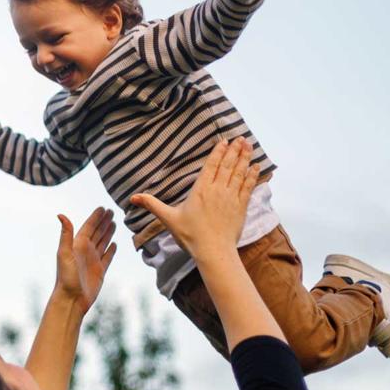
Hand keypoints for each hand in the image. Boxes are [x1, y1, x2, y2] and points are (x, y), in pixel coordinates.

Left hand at [55, 207, 116, 314]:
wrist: (71, 299)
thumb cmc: (66, 277)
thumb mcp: (64, 253)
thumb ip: (66, 234)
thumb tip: (60, 214)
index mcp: (78, 245)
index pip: (89, 226)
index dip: (95, 217)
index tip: (103, 208)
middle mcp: (85, 251)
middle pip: (97, 232)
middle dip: (104, 222)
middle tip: (112, 211)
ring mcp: (93, 260)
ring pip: (103, 242)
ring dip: (108, 232)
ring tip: (114, 223)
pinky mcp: (100, 270)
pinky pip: (107, 257)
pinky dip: (111, 250)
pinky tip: (115, 244)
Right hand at [129, 138, 259, 262]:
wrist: (214, 252)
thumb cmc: (190, 235)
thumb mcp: (168, 218)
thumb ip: (152, 204)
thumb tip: (133, 197)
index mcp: (200, 190)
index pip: (211, 165)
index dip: (218, 152)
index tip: (224, 140)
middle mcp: (217, 190)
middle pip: (227, 165)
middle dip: (234, 150)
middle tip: (240, 138)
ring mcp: (231, 198)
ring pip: (239, 173)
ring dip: (244, 158)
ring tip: (249, 145)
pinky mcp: (240, 207)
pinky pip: (248, 187)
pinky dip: (252, 176)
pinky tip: (256, 167)